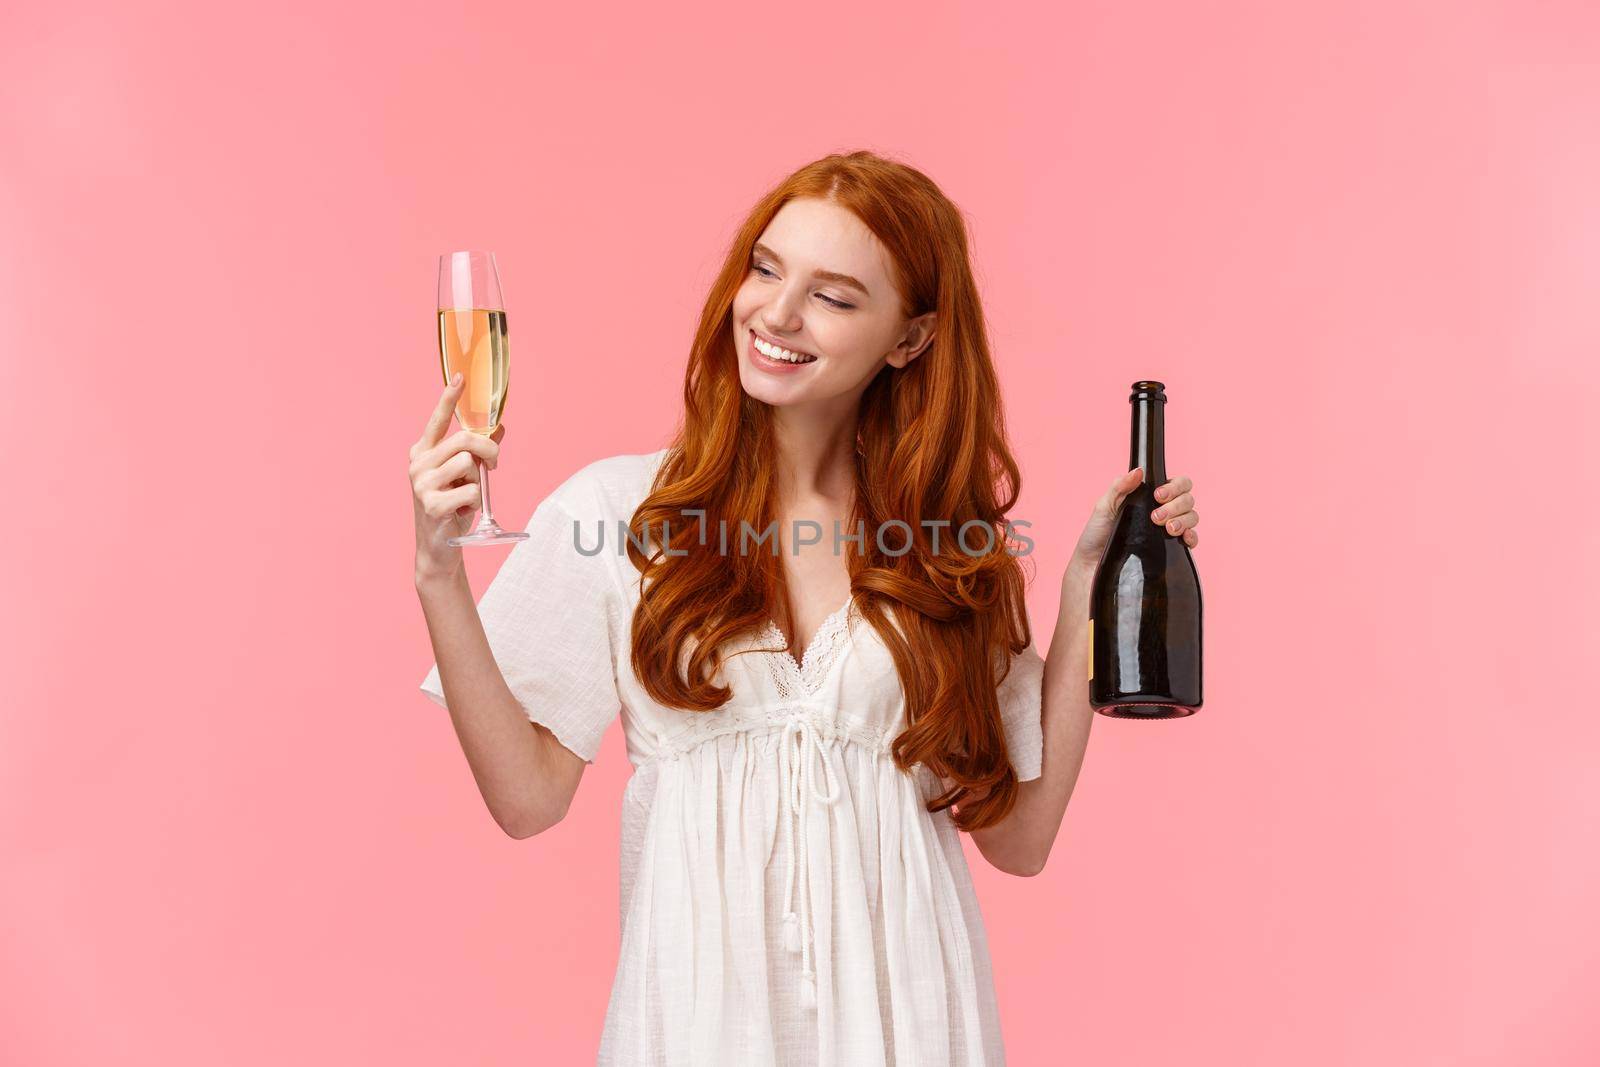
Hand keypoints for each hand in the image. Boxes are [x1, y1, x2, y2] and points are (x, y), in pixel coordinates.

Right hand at [409, 372, 504, 581]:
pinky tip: (462, 511)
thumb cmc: (452, 507)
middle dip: (488, 451)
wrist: (438, 547)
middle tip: (493, 466)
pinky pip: (469, 490)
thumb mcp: (465, 476)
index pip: (437, 420)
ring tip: (467, 495)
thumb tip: (499, 428)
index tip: (461, 377)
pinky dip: (474, 501)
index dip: (449, 397)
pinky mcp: (431, 504)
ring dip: (477, 481)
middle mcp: (418, 463)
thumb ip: (477, 453)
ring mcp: (421, 484)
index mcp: (423, 452)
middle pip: (464, 440)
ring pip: (468, 464)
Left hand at [1066, 468, 1200, 579]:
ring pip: (1192, 517)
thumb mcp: (1104, 507)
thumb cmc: (1096, 534)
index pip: (1177, 483)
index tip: (1158, 496)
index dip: (1174, 486)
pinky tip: (1183, 538)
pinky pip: (1192, 540)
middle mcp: (1163, 511)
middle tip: (1156, 517)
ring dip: (1183, 520)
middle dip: (1176, 505)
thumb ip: (1119, 487)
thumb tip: (1139, 471)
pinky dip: (1192, 536)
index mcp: (1150, 497)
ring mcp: (1168, 530)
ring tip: (1167, 528)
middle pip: (1187, 499)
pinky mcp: (1171, 550)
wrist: (1093, 565)